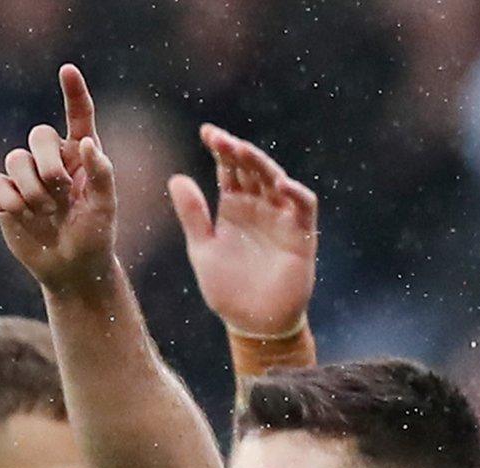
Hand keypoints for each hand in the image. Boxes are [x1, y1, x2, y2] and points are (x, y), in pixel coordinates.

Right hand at [0, 64, 118, 294]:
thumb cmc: (95, 235)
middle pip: (38, 134)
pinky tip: (23, 214)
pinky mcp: (5, 195)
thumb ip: (101, 173)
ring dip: (32, 188)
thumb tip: (86, 142)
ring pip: (15, 159)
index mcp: (80, 155)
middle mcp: (51, 159)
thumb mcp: (105, 206)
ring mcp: (26, 176)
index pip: (78, 116)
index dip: (73, 92)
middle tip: (60, 191)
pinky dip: (10, 199)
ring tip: (46, 211)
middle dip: (48, 163)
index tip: (68, 70)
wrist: (72, 268)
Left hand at [170, 126, 317, 338]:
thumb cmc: (227, 289)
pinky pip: (304, 206)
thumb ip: (192, 215)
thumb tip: (176, 178)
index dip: (221, 149)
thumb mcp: (202, 249)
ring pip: (276, 180)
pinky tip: (281, 184)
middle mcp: (259, 207)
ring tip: (243, 152)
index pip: (229, 169)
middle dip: (238, 151)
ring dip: (262, 164)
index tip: (207, 133)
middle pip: (252, 168)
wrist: (252, 323)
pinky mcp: (301, 235)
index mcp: (234, 207)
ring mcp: (281, 218)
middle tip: (221, 139)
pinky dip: (296, 193)